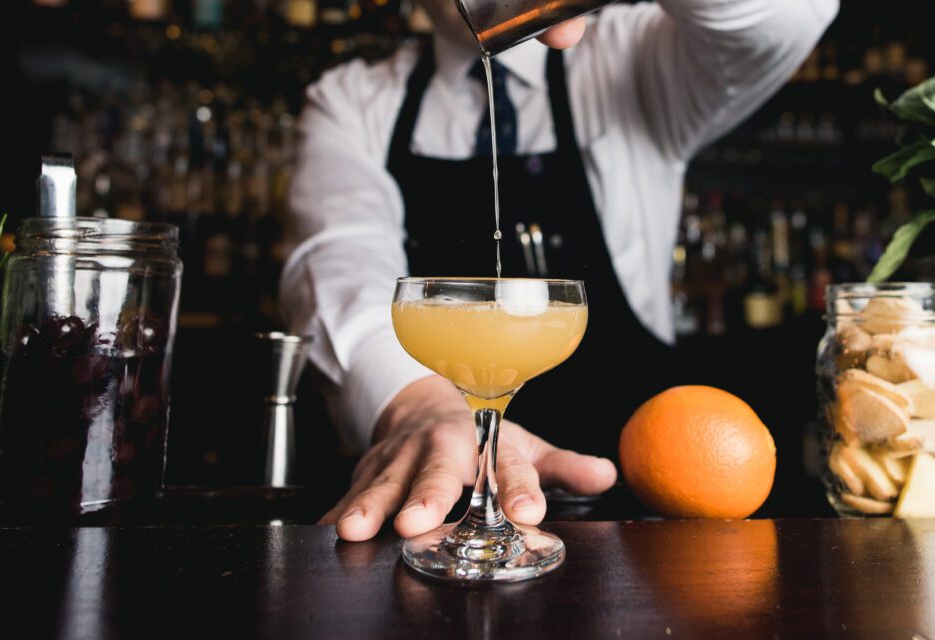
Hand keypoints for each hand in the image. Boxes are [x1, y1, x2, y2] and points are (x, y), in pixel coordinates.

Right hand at [320, 375, 616, 540]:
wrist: (422, 405)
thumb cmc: (479, 435)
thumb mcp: (524, 445)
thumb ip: (562, 466)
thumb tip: (608, 474)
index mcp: (487, 441)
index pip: (508, 465)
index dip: (520, 490)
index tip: (530, 513)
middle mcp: (442, 447)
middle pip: (437, 472)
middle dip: (428, 497)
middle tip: (418, 522)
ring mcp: (401, 458)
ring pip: (384, 482)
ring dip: (369, 506)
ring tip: (356, 530)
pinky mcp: (368, 470)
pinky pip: (349, 492)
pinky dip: (335, 510)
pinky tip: (326, 529)